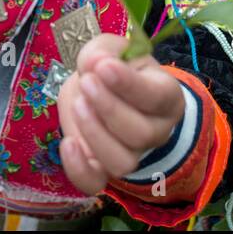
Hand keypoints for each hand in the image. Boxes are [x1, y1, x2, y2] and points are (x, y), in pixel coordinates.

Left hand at [56, 33, 183, 194]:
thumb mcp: (110, 50)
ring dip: (95, 134)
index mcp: (165, 96)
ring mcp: (130, 154)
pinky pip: (95, 183)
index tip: (104, 66)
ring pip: (122, 163)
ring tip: (78, 104)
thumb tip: (96, 63)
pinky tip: (67, 143)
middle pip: (141, 134)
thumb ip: (103, 51)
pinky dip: (79, 169)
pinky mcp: (101, 169)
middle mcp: (154, 131)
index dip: (130, 85)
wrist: (96, 89)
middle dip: (109, 108)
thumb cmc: (110, 68)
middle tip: (87, 82)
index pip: (157, 97)